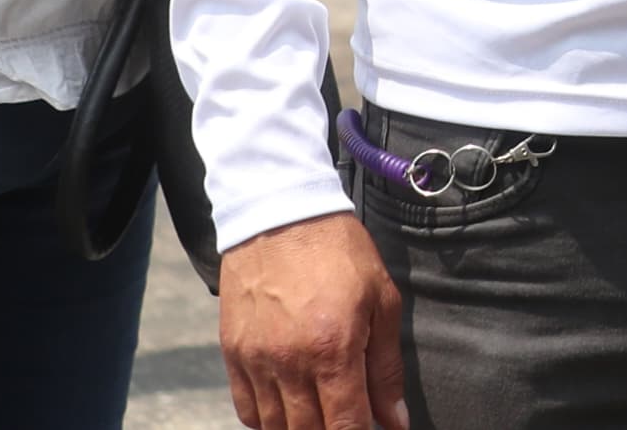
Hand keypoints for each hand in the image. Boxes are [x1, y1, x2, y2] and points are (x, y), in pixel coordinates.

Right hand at [221, 212, 406, 429]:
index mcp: (334, 349)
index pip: (345, 425)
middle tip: (348, 419)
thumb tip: (394, 421)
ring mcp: (256, 362)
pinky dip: (269, 421)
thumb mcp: (383, 301)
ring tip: (323, 417)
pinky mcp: (232, 356)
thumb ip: (387, 367)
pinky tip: (290, 412)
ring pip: (276, 428)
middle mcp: (289, 363)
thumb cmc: (341, 254)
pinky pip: (247, 410)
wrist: (281, 217)